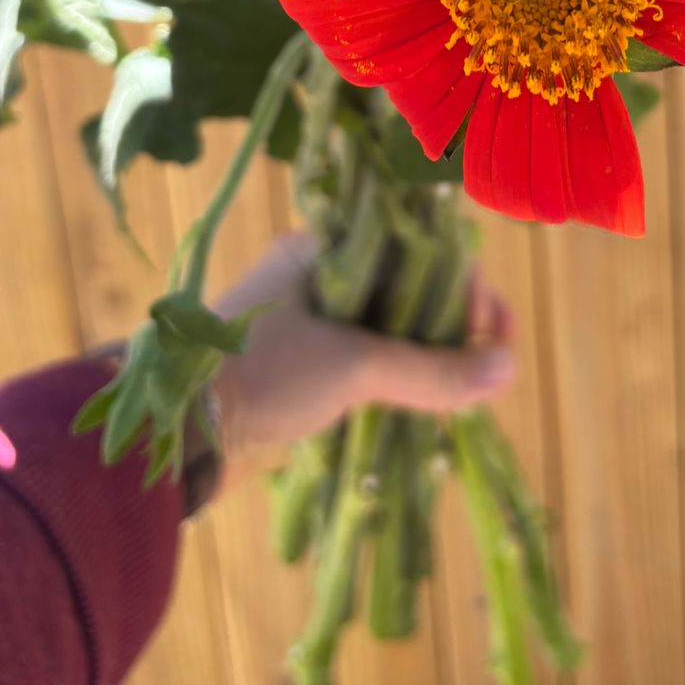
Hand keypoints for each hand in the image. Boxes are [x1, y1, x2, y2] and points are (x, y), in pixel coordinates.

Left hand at [208, 233, 514, 491]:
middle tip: (485, 368)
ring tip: (462, 392)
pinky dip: (394, 380)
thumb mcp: (355, 367)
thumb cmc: (262, 374)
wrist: (175, 434)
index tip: (496, 332)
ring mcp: (302, 325)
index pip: (413, 250)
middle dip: (449, 326)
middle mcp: (313, 277)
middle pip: (403, 291)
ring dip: (424, 357)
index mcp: (321, 250)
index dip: (462, 287)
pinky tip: (420, 407)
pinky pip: (361, 364)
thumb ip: (433, 370)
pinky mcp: (295, 370)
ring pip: (383, 332)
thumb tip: (508, 368)